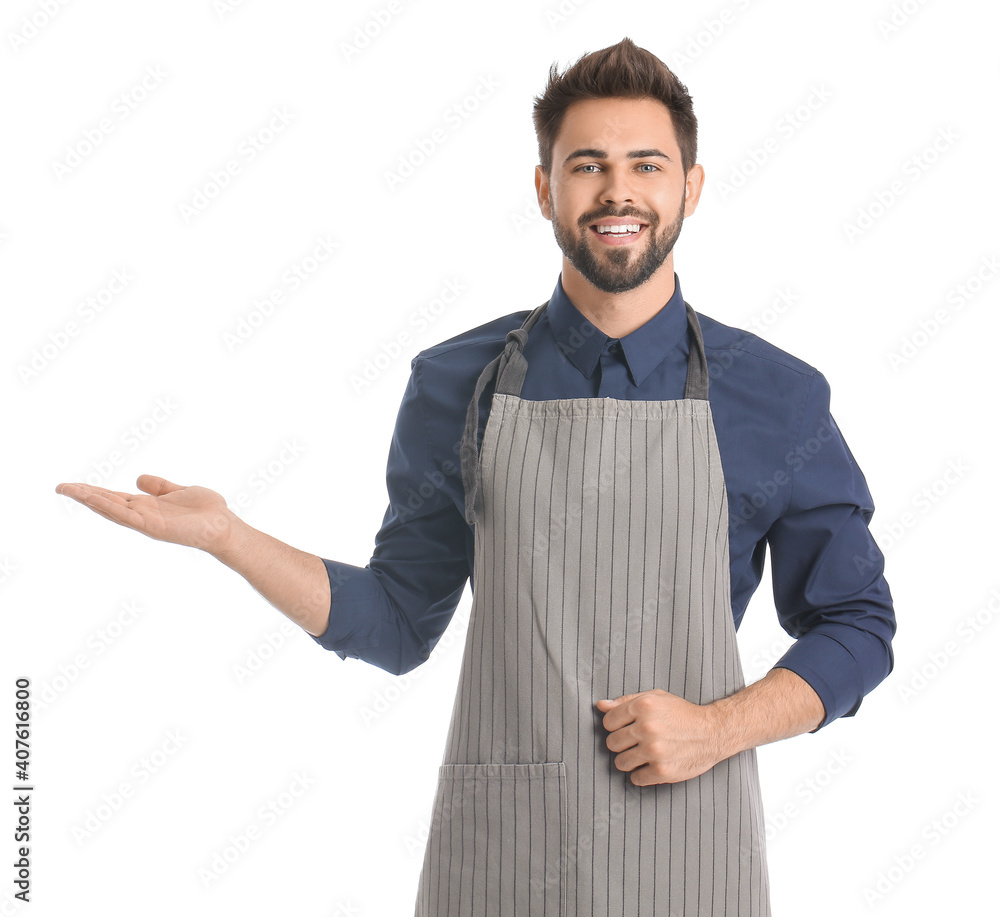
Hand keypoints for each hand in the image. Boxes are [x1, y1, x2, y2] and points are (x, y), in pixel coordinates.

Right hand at [55, 475, 243, 554]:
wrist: (224, 526)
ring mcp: (146, 523)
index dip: (94, 491)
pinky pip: (126, 516)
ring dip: (89, 500)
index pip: (114, 498)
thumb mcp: (179, 491)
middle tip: (60, 487)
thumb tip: (138, 478)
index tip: (73, 485)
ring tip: (68, 490)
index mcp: (147, 507)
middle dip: (83, 495)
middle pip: (107, 504)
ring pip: (111, 510)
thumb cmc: (207, 511)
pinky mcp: (153, 527)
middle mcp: (143, 515)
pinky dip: (109, 507)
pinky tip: (94, 498)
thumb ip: (160, 486)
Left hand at [596, 688, 723, 785]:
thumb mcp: (656, 698)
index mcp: (643, 706)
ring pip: (620, 763)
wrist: (713, 732)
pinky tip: (653, 766)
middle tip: (636, 743)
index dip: (616, 726)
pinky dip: (642, 775)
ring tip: (643, 755)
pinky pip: (636, 779)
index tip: (626, 729)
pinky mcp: (662, 770)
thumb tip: (601, 705)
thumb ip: (626, 701)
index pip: (608, 723)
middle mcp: (646, 727)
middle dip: (621, 744)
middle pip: (612, 743)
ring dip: (629, 761)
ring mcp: (654, 750)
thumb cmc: (682, 713)